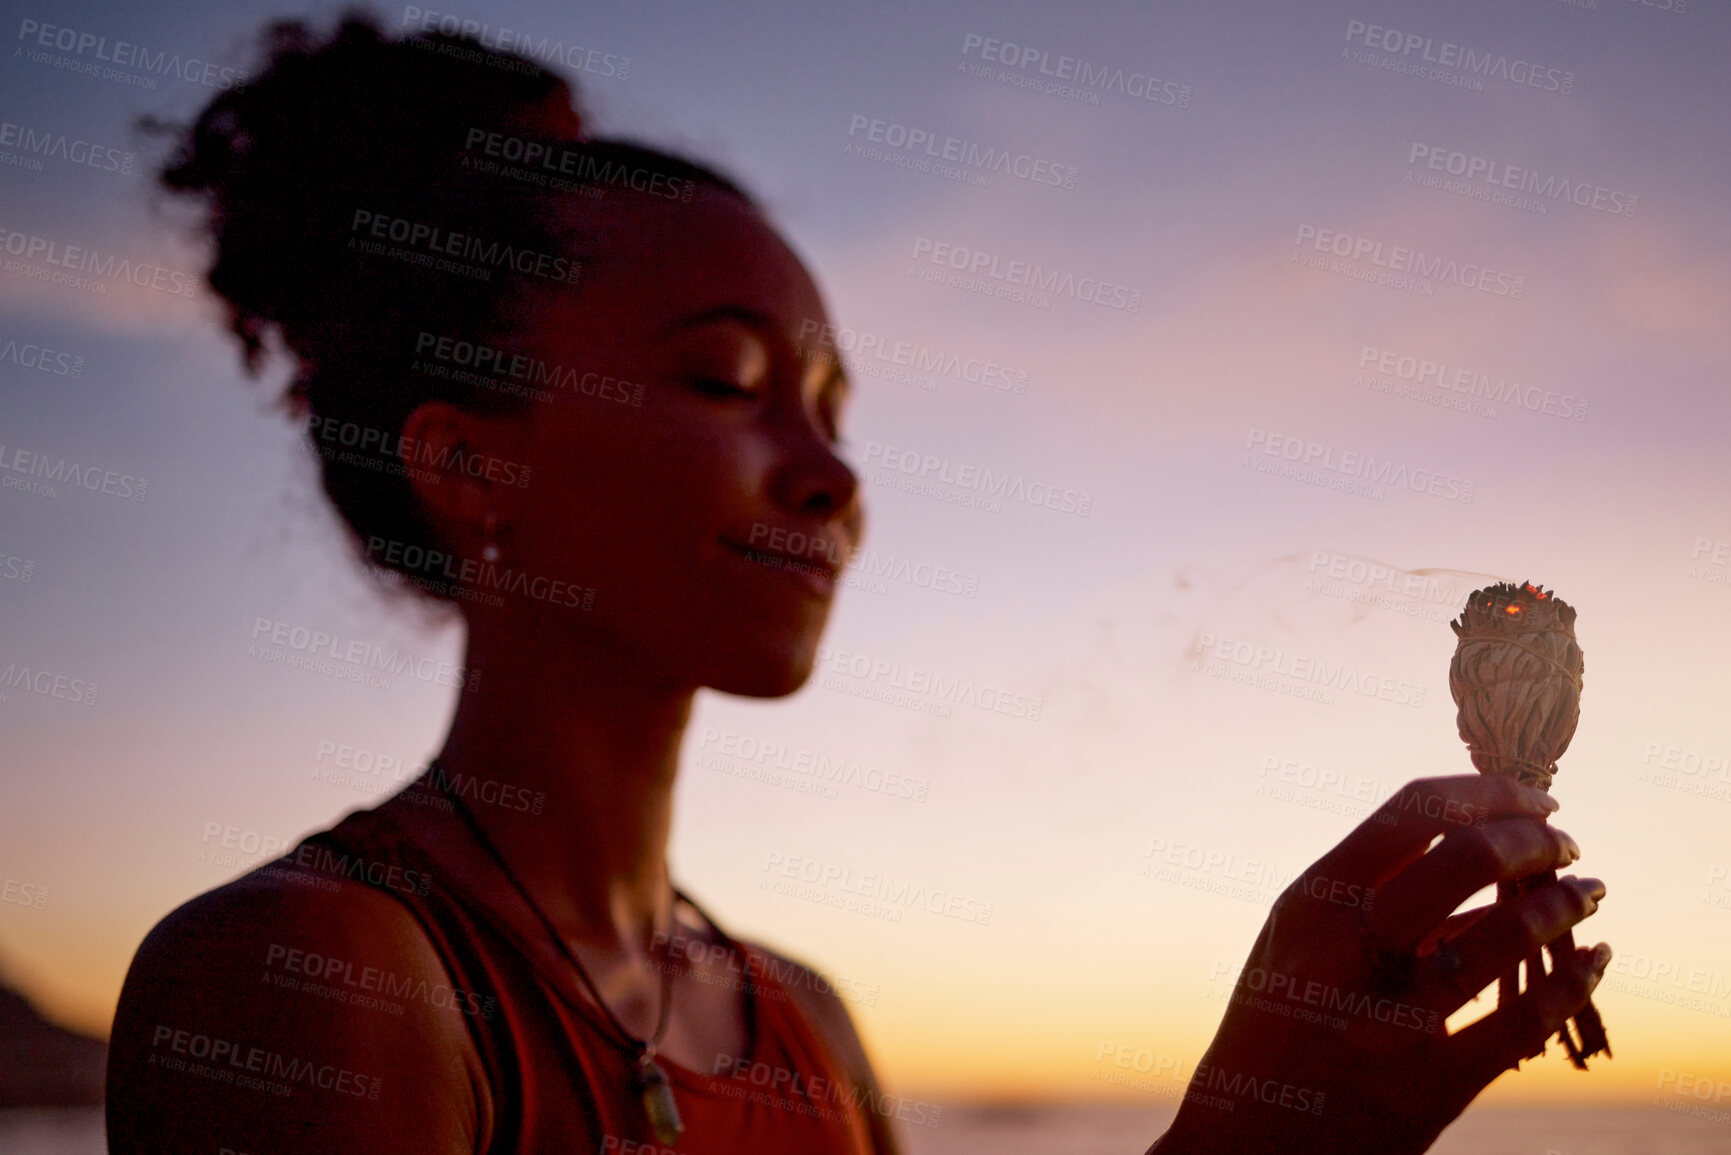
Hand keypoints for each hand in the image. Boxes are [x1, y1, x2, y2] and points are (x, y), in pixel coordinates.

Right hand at [1151, 775, 1610, 1153]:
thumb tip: (1485, 846)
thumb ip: (1372, 895)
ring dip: (1565, 903)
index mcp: (1310, 902)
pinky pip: (1525, 1020)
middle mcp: (1345, 951)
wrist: (1245, 1141)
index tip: (1534, 799)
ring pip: (1507, 933)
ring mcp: (1388, 1020)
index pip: (1412, 812)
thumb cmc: (1281, 1025)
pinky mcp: (1428, 1087)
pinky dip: (1574, 979)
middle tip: (1564, 845)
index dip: (1490, 793)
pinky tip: (1595, 958)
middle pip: (1466, 857)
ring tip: (1587, 893)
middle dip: (1534, 840)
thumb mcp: (1300, 945)